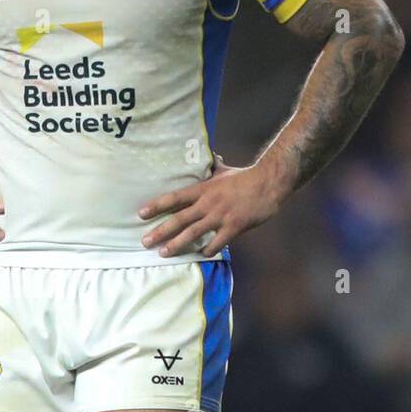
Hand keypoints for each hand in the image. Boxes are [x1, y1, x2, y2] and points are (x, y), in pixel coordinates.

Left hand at [138, 154, 282, 257]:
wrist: (269, 182)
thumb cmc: (246, 176)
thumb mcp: (225, 170)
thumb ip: (214, 166)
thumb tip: (211, 156)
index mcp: (203, 189)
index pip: (174, 198)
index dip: (156, 205)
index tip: (141, 214)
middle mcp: (207, 203)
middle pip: (178, 219)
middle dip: (159, 231)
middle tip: (144, 242)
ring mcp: (220, 216)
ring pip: (192, 233)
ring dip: (176, 245)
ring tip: (163, 253)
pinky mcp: (234, 227)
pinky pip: (217, 243)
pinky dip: (207, 250)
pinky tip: (200, 256)